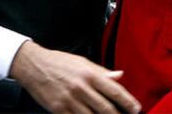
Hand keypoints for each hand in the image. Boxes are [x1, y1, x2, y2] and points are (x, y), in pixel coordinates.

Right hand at [10, 41, 140, 113]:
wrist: (34, 66)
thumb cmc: (60, 62)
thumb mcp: (83, 62)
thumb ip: (102, 71)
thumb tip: (120, 75)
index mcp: (89, 74)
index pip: (114, 90)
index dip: (128, 101)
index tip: (136, 109)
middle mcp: (82, 87)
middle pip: (106, 108)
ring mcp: (70, 100)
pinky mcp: (59, 110)